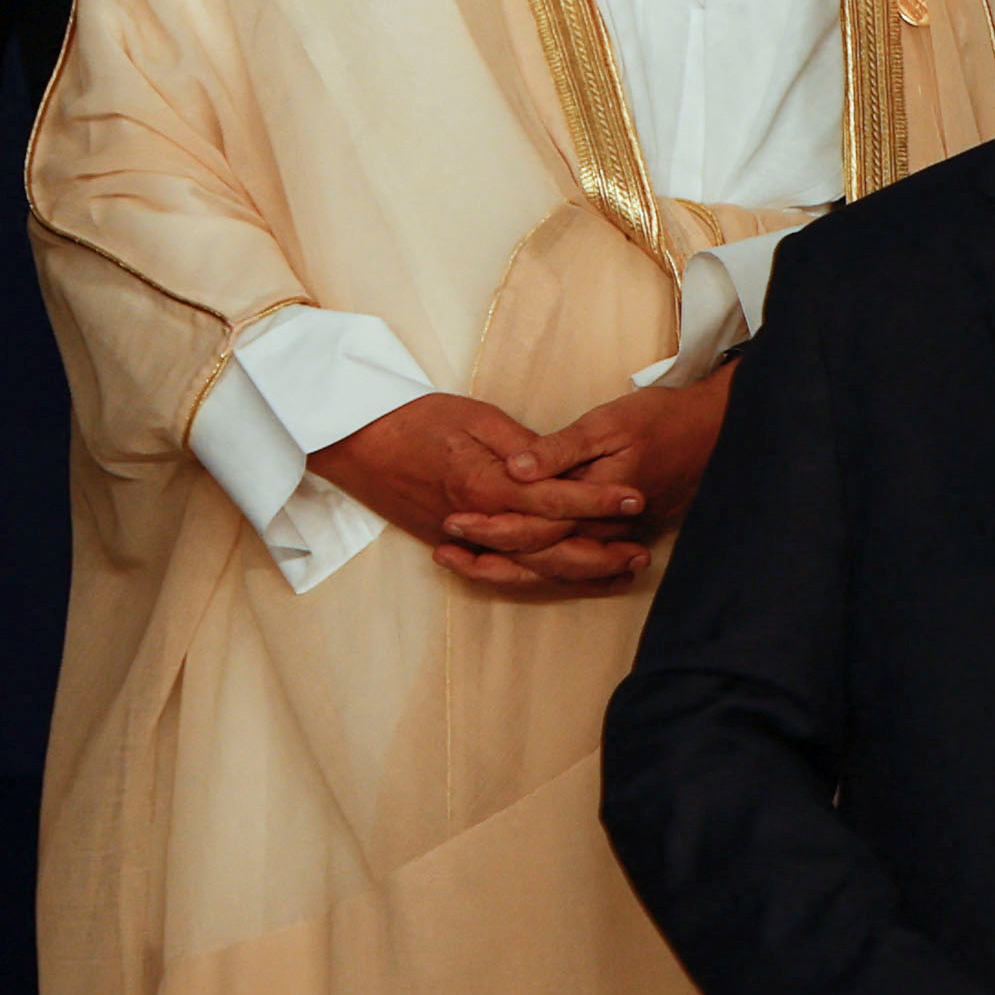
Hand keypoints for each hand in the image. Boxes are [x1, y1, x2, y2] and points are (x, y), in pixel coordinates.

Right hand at [309, 392, 650, 592]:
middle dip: (599, 552)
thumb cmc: (413, 419)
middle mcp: (478, 521)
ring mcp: (464, 539)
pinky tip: (567, 576)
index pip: (555, 501)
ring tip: (618, 569)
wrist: (353, 442)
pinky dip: (538, 577)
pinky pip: (502, 570)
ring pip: (529, 567)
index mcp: (487, 485)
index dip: (598, 501)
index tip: (636, 498)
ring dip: (576, 571)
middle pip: (549, 548)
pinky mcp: (452, 544)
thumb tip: (560, 467)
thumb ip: (522, 447)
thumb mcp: (474, 417)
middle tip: (641, 552)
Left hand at [440, 376, 734, 587]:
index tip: (452, 522)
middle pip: (539, 559)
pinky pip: (577, 566)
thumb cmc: (661, 420)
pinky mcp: (623, 538)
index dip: (491, 528)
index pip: (534, 529)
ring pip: (555, 570)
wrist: (714, 433)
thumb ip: (561, 449)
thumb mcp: (609, 422)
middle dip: (490, 558)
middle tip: (444, 552)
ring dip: (510, 570)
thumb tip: (517, 468)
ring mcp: (616, 539)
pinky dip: (541, 570)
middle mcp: (605, 531)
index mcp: (596, 502)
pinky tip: (515, 566)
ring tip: (467, 564)